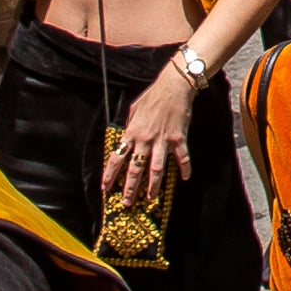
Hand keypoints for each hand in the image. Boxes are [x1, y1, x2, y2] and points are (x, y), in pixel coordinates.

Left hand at [108, 68, 196, 204]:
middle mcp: (145, 140)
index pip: (117, 158)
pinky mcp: (178, 139)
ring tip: (150, 199)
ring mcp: (162, 141)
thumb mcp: (134, 110)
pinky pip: (182, 158)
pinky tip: (185, 178)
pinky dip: (184, 168)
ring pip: (156, 169)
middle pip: (135, 169)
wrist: (174, 87)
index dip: (110, 175)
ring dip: (153, 186)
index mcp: (132, 133)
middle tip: (127, 203)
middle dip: (130, 188)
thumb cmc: (152, 96)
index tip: (105, 188)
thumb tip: (125, 136)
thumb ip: (129, 126)